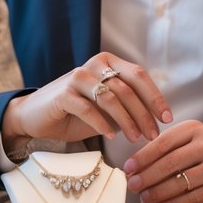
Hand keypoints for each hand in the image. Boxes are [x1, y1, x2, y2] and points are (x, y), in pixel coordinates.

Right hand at [1, 52, 171, 149]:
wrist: (36, 117)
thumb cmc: (75, 113)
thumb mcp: (106, 109)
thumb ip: (127, 107)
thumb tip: (157, 118)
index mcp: (108, 63)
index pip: (139, 76)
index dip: (155, 97)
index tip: (167, 118)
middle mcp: (94, 65)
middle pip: (128, 89)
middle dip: (144, 114)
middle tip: (153, 135)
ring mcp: (77, 77)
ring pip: (111, 98)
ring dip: (127, 121)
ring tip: (136, 139)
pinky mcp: (63, 94)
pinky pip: (88, 109)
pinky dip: (102, 124)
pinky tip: (111, 137)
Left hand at [122, 121, 202, 202]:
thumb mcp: (195, 140)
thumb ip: (170, 147)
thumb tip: (137, 166)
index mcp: (196, 129)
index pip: (163, 142)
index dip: (143, 157)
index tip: (128, 168)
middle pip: (169, 163)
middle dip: (146, 176)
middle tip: (132, 186)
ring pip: (180, 182)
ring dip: (157, 192)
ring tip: (145, 198)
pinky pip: (192, 198)